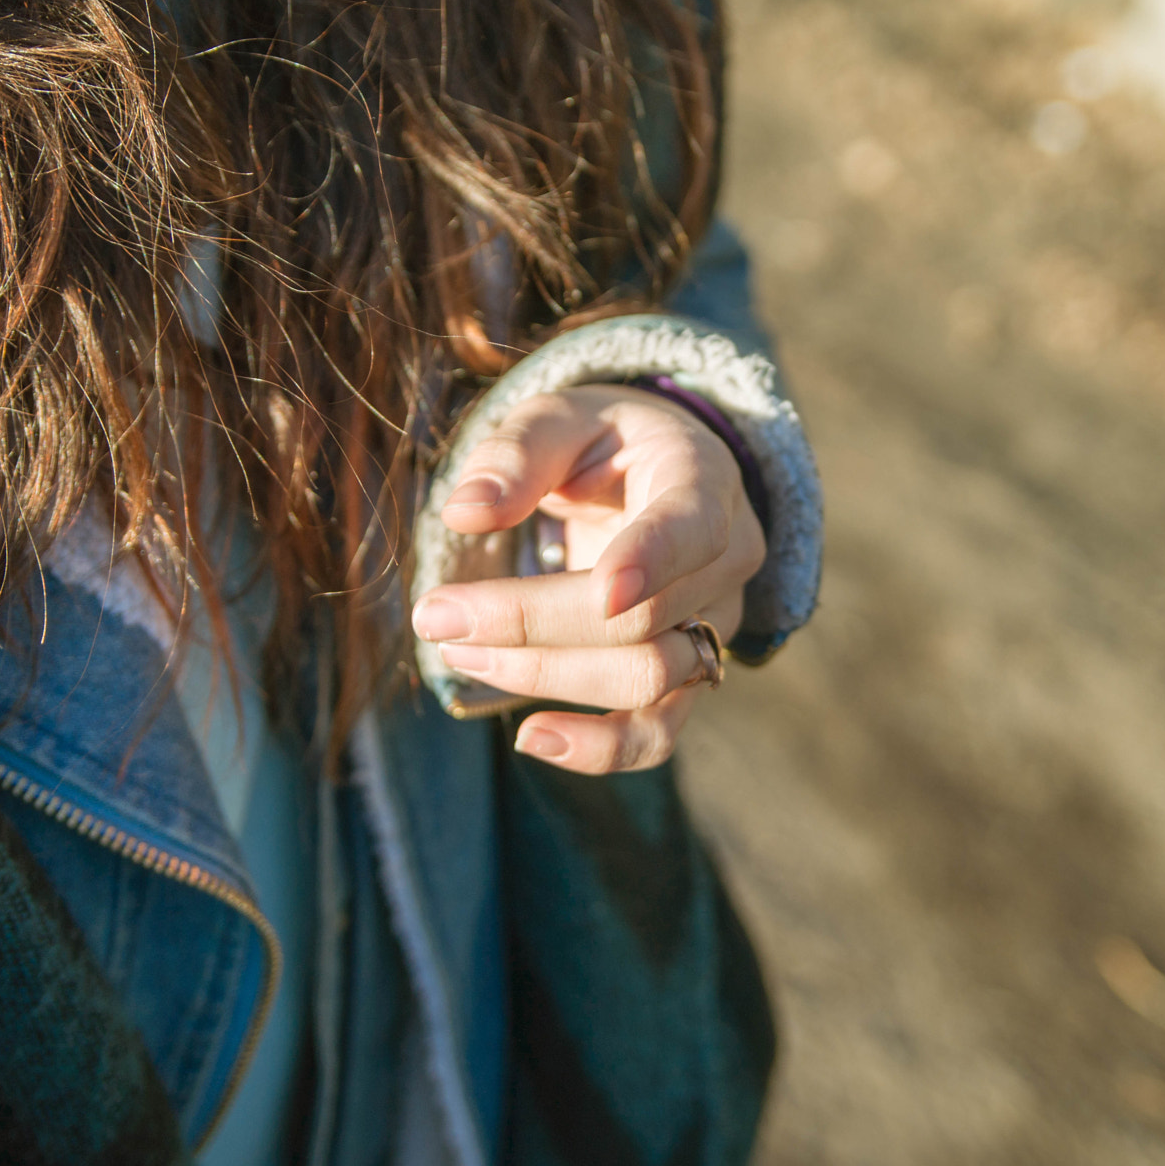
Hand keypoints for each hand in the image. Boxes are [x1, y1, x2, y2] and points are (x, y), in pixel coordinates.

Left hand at [410, 384, 764, 774]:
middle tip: (437, 615)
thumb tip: (466, 511)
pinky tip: (530, 739)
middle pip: (647, 617)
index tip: (601, 591)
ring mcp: (715, 624)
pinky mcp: (690, 674)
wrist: (656, 477)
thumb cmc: (602, 441)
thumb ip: (517, 453)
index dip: (652, 561)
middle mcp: (727, 559)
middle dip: (533, 623)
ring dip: (546, 676)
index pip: (692, 528)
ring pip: (649, 679)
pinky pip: (658, 732)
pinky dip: (598, 748)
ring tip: (461, 653)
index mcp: (703, 479)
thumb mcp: (561, 417)